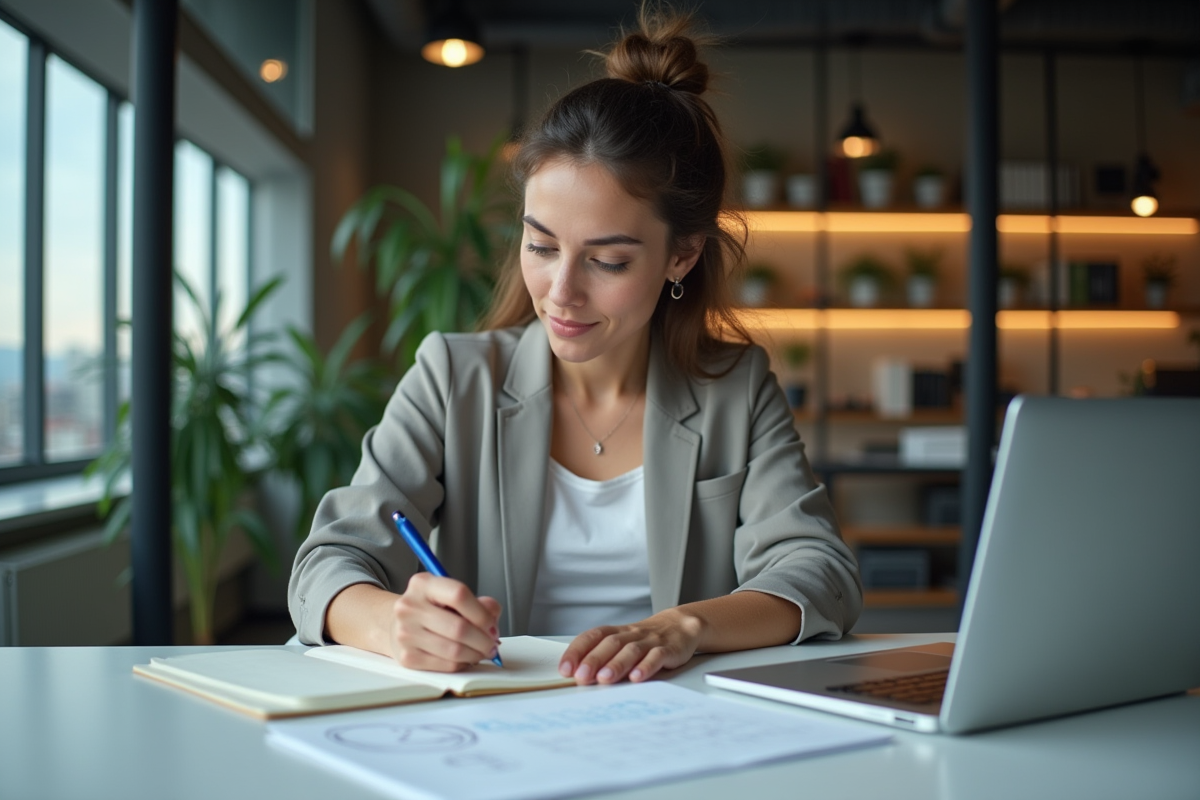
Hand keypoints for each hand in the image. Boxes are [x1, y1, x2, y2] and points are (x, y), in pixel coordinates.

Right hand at [383, 572, 501, 671]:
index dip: (482, 613)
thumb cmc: (430, 609)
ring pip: (454, 650)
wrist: (397, 623)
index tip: (491, 625)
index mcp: (423, 584)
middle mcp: (410, 607)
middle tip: (493, 644)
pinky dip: (462, 664)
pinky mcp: (407, 657)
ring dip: (476, 654)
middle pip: (458, 628)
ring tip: (482, 652)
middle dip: (484, 640)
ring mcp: (405, 633)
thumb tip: (493, 615)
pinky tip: (465, 658)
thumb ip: (477, 602)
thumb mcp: (450, 595)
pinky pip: (446, 665)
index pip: (459, 594)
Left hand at [559, 609, 704, 684]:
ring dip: (616, 664)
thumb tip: (576, 677)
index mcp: (616, 632)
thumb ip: (602, 657)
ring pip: (631, 650)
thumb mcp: (622, 644)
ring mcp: (650, 641)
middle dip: (594, 660)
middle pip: (610, 644)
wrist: (680, 626)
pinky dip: (646, 666)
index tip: (565, 669)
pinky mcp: (668, 649)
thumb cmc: (645, 640)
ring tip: (605, 679)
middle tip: (582, 677)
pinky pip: (657, 656)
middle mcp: (630, 635)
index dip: (577, 651)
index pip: (592, 637)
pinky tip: (637, 677)